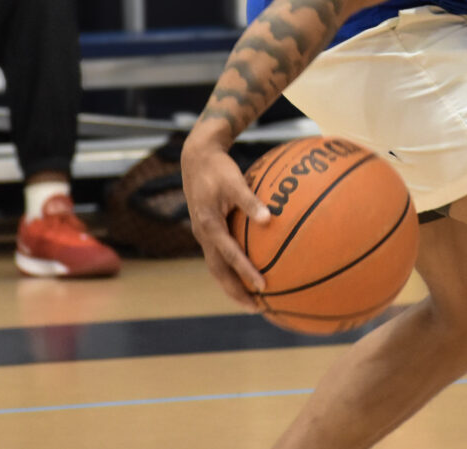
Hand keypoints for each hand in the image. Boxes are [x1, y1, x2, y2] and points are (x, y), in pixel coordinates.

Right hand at [181, 133, 270, 310]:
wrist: (196, 158)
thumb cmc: (218, 168)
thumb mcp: (234, 181)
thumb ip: (251, 200)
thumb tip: (269, 219)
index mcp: (209, 226)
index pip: (229, 256)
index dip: (245, 273)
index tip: (262, 287)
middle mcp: (204, 235)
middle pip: (219, 272)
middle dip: (236, 292)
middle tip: (258, 308)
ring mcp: (205, 235)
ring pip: (218, 267)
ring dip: (233, 284)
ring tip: (254, 299)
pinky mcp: (209, 230)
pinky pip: (221, 255)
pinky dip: (233, 267)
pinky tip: (251, 269)